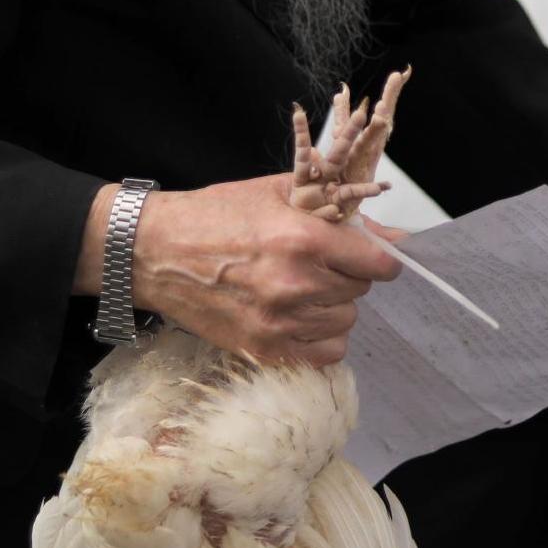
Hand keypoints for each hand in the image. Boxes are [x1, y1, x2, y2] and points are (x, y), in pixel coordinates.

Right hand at [125, 173, 400, 365]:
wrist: (156, 252)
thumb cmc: (214, 216)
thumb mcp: (278, 193)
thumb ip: (337, 209)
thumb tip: (390, 233)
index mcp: (303, 240)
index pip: (376, 263)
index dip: (377, 258)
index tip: (369, 257)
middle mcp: (296, 285)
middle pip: (359, 291)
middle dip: (346, 275)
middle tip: (318, 264)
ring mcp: (279, 322)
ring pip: (345, 322)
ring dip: (332, 306)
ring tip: (303, 289)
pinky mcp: (263, 348)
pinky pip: (325, 355)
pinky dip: (321, 338)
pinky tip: (301, 318)